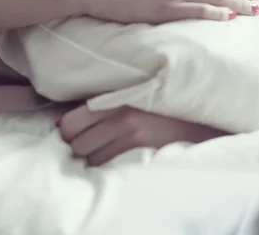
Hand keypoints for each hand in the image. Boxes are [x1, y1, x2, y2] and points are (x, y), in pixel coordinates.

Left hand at [56, 103, 226, 165]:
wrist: (195, 115)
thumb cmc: (160, 103)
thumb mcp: (131, 94)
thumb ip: (101, 103)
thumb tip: (63, 123)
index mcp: (114, 97)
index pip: (71, 121)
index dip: (68, 130)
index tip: (74, 131)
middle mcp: (118, 114)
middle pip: (76, 141)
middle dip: (78, 144)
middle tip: (90, 141)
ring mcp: (129, 132)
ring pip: (89, 156)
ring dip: (92, 155)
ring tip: (105, 147)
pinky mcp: (139, 148)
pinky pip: (106, 164)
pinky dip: (105, 164)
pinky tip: (117, 155)